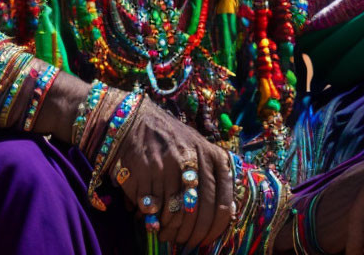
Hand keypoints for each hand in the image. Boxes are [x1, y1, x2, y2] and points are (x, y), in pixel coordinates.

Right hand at [111, 96, 235, 249]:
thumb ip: (215, 175)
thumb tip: (230, 213)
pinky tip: (153, 222)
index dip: (215, 228)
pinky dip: (152, 220)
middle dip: (192, 234)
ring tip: (168, 234)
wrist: (134, 121)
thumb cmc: (173, 140)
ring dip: (171, 230)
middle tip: (186, 243)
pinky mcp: (144, 172)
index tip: (207, 239)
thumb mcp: (200, 148)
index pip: (222, 202)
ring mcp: (167, 165)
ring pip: (175, 213)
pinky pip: (152, 208)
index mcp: (211, 154)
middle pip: (199, 211)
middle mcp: (192, 158)